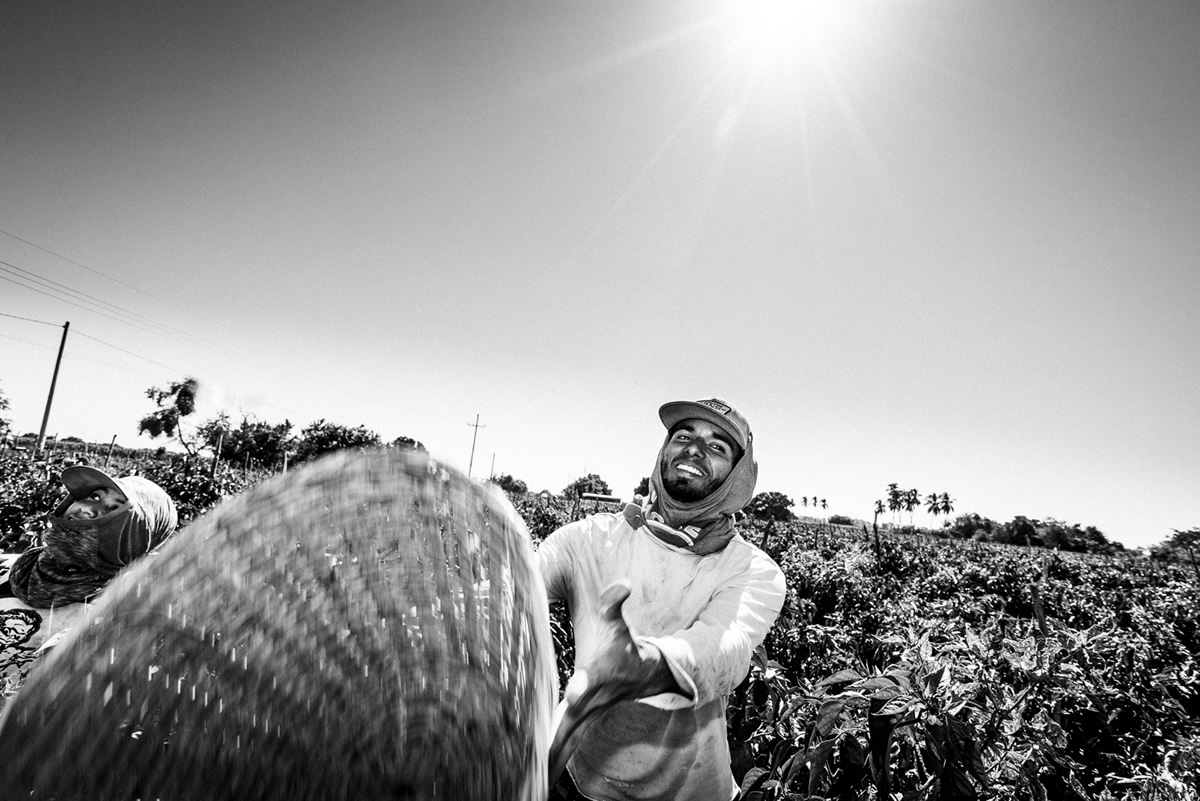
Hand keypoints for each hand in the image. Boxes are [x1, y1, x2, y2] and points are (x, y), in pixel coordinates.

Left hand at [546, 580, 678, 787]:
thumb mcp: (620, 623)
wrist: (647, 674)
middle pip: (569, 725)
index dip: (580, 690)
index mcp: (597, 676)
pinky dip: (554, 759)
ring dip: (551, 759)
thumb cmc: (626, 646)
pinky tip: (539, 776)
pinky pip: (567, 743)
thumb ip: (615, 603)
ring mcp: (588, 715)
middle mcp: (591, 701)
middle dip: (552, 743)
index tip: (573, 695)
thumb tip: (623, 585)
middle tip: (535, 763)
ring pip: (567, 740)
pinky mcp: (584, 723)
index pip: (587, 685)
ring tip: (531, 781)